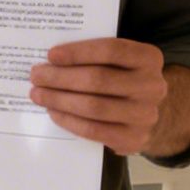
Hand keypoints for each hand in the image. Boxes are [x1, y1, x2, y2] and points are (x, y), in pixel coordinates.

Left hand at [28, 38, 170, 153]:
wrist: (144, 111)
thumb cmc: (122, 78)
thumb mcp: (119, 60)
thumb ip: (95, 55)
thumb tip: (52, 59)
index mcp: (148, 58)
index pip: (111, 50)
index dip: (78, 52)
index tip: (51, 55)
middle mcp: (152, 86)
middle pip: (98, 79)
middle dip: (61, 77)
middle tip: (37, 76)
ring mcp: (145, 115)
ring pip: (93, 106)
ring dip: (60, 100)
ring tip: (39, 94)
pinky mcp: (134, 139)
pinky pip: (93, 130)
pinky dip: (69, 120)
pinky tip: (54, 112)